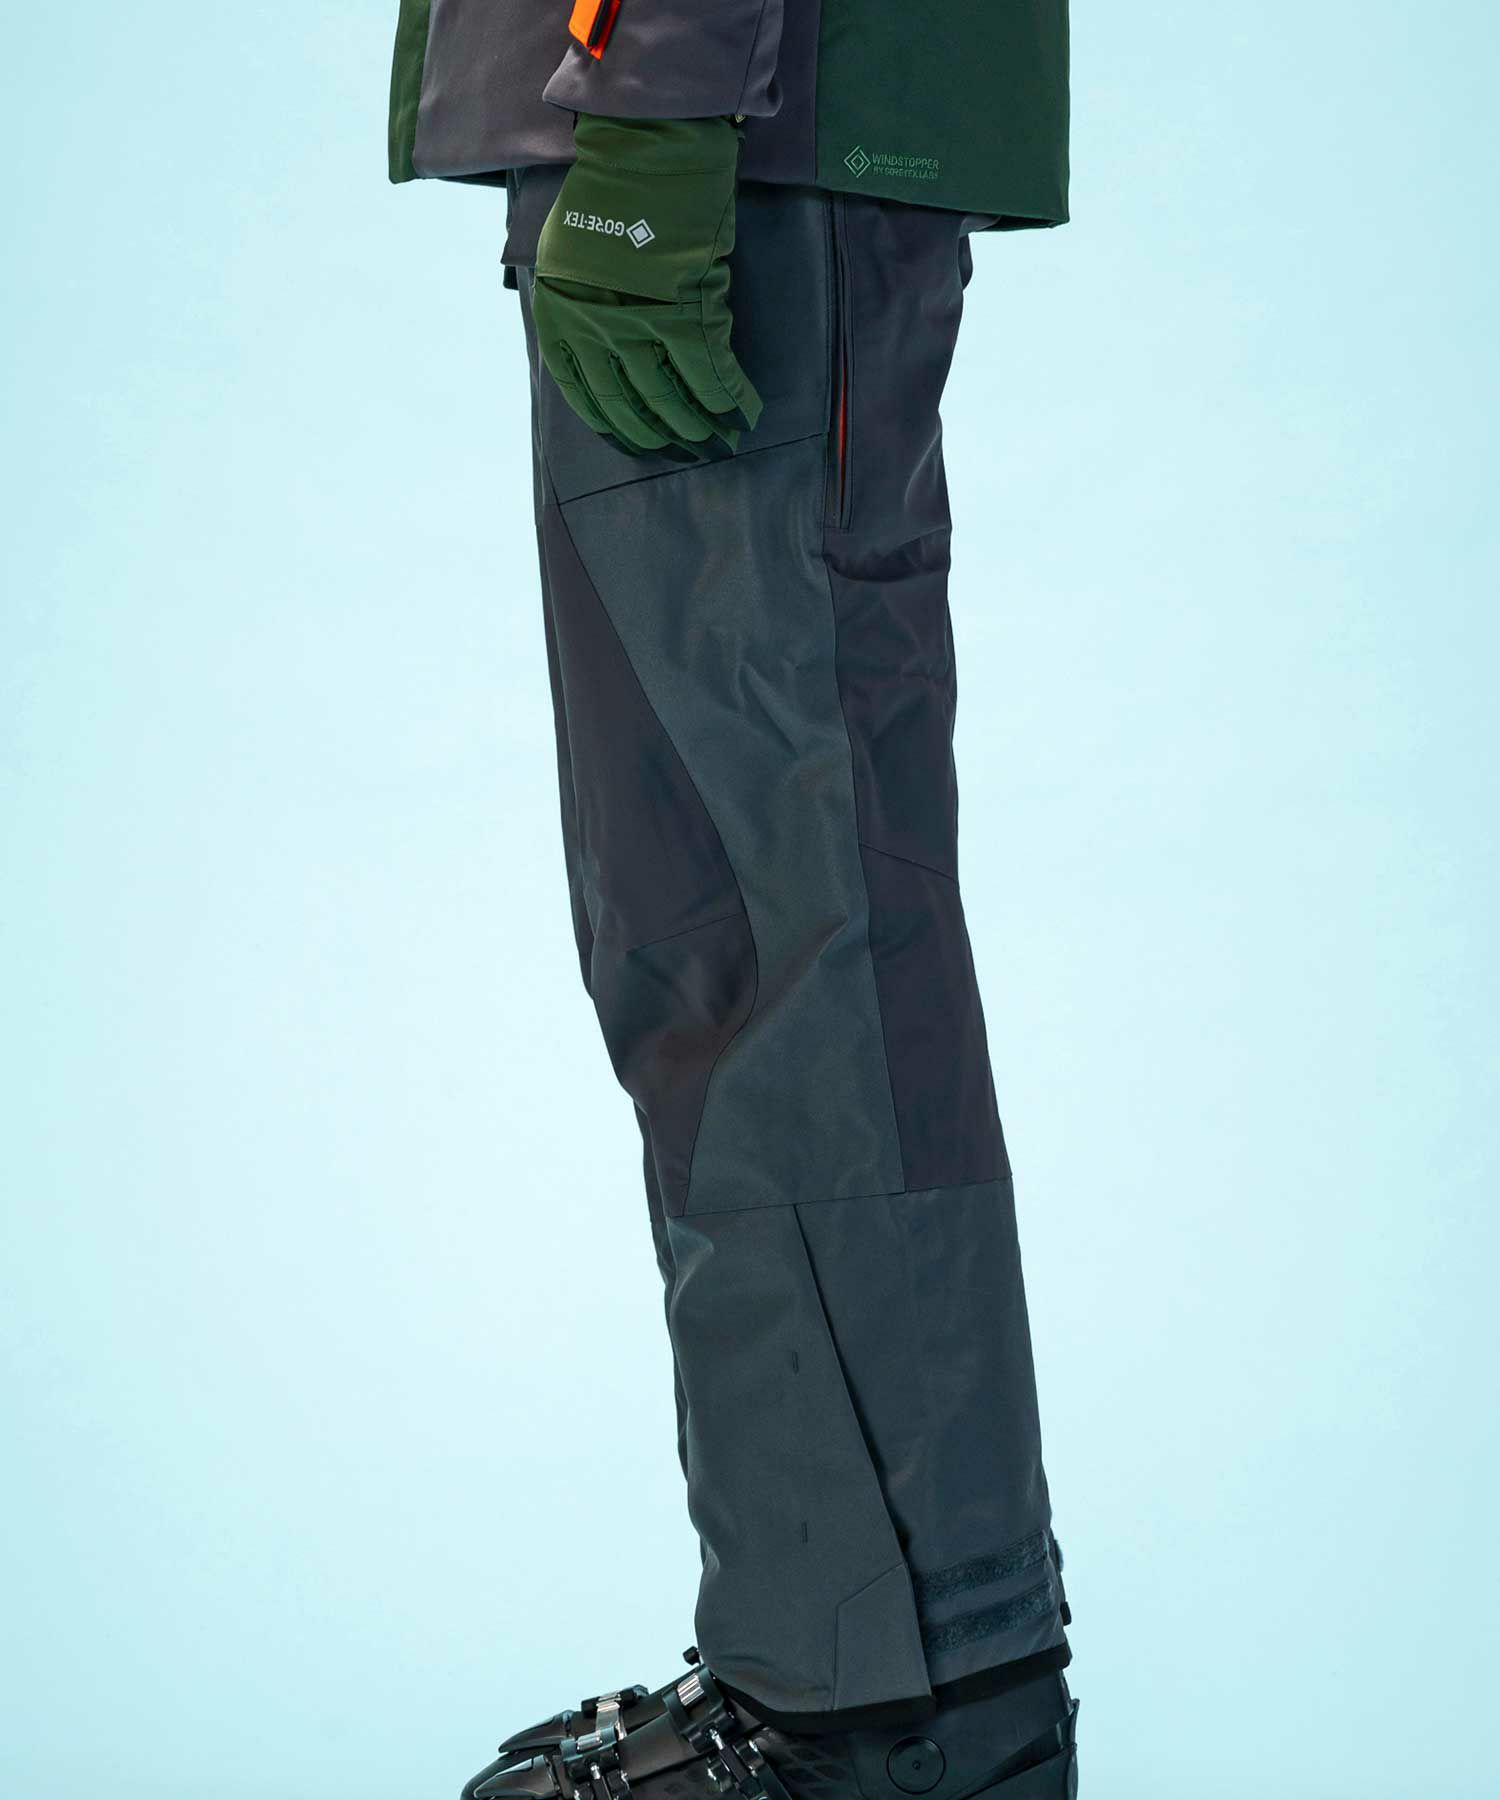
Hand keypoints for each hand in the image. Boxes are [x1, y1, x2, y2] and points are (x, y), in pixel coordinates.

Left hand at [532, 114, 762, 458]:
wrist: (647, 150)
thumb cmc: (609, 195)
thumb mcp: (566, 256)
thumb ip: (578, 308)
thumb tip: (602, 353)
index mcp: (561, 318)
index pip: (585, 395)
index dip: (616, 428)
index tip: (637, 443)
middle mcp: (595, 329)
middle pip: (629, 405)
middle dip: (659, 435)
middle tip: (683, 450)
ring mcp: (642, 325)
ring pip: (672, 397)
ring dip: (697, 425)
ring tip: (714, 439)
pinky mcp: (687, 313)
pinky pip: (711, 373)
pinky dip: (730, 399)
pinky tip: (743, 413)